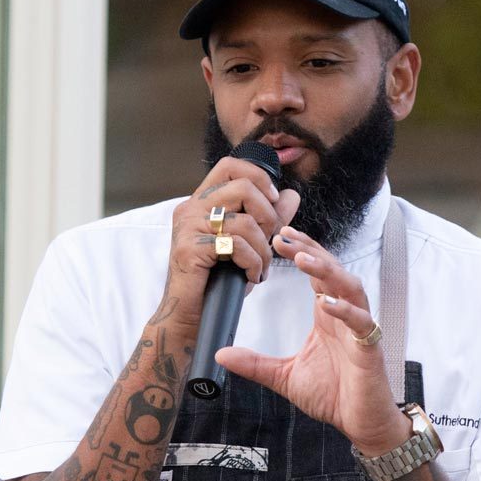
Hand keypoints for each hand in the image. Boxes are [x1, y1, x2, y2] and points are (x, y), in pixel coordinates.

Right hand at [169, 156, 300, 293]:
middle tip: (271, 242)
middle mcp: (191, 208)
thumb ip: (268, 217)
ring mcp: (188, 227)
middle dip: (269, 217)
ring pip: (244, 221)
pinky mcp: (189, 249)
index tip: (274, 199)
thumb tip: (291, 195)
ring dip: (263, 249)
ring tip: (261, 268)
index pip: (230, 166)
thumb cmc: (219, 280)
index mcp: (203, 202)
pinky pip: (236, 246)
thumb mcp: (249, 244)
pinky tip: (250, 276)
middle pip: (244, 188)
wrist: (194, 314)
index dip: (259, 177)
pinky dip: (252, 263)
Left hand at [215, 225, 408, 453]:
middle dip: (310, 251)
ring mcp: (360, 330)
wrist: (360, 424)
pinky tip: (327, 302)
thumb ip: (255, 364)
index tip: (278, 236)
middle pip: (333, 271)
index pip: (317, 273)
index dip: (302, 252)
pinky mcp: (369, 348)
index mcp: (327, 317)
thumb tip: (221, 354)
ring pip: (351, 287)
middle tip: (283, 237)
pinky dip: (346, 310)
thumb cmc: (333, 396)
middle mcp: (345, 316)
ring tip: (304, 260)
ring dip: (329, 271)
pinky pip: (362, 322)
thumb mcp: (284, 377)